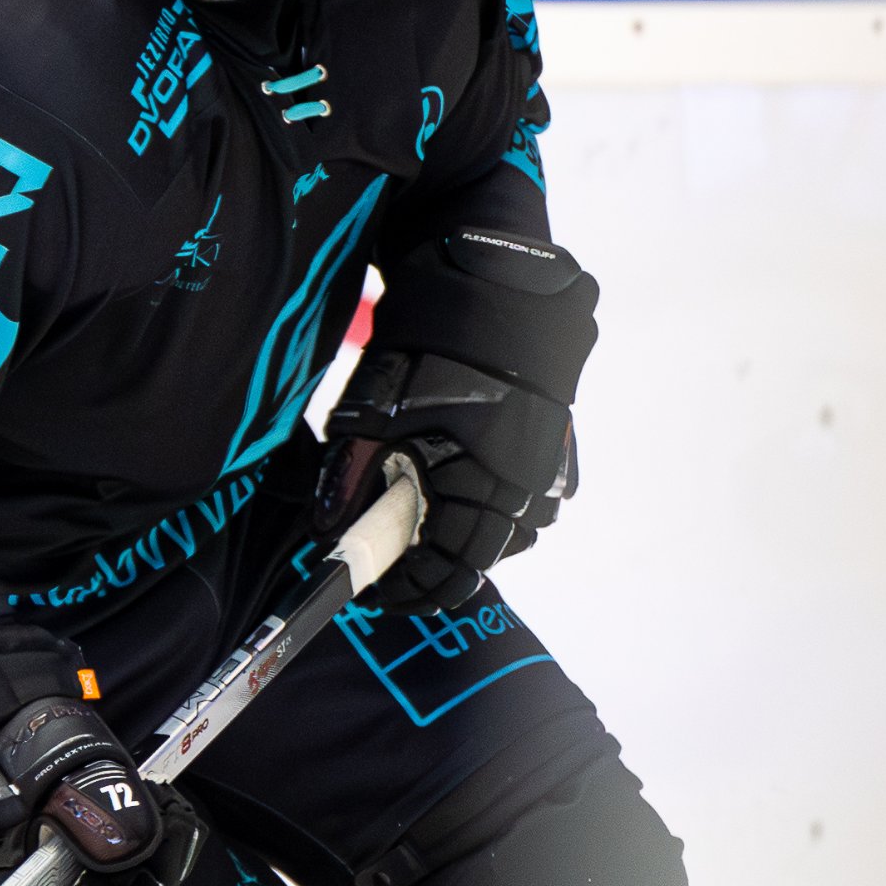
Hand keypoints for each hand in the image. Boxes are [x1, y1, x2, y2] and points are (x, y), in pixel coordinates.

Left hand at [320, 349, 575, 613]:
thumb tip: (326, 531)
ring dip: (473, 544)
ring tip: (434, 538)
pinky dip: (503, 511)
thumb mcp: (369, 418)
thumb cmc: (422, 354)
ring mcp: (544, 471)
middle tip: (401, 577)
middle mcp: (518, 488)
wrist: (487, 292)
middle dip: (437, 576)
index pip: (444, 568)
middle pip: (480, 561)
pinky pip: (533, 502)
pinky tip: (473, 495)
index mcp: (469, 485)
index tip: (381, 593)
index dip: (409, 589)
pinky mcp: (558, 452)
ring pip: (513, 535)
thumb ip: (347, 480)